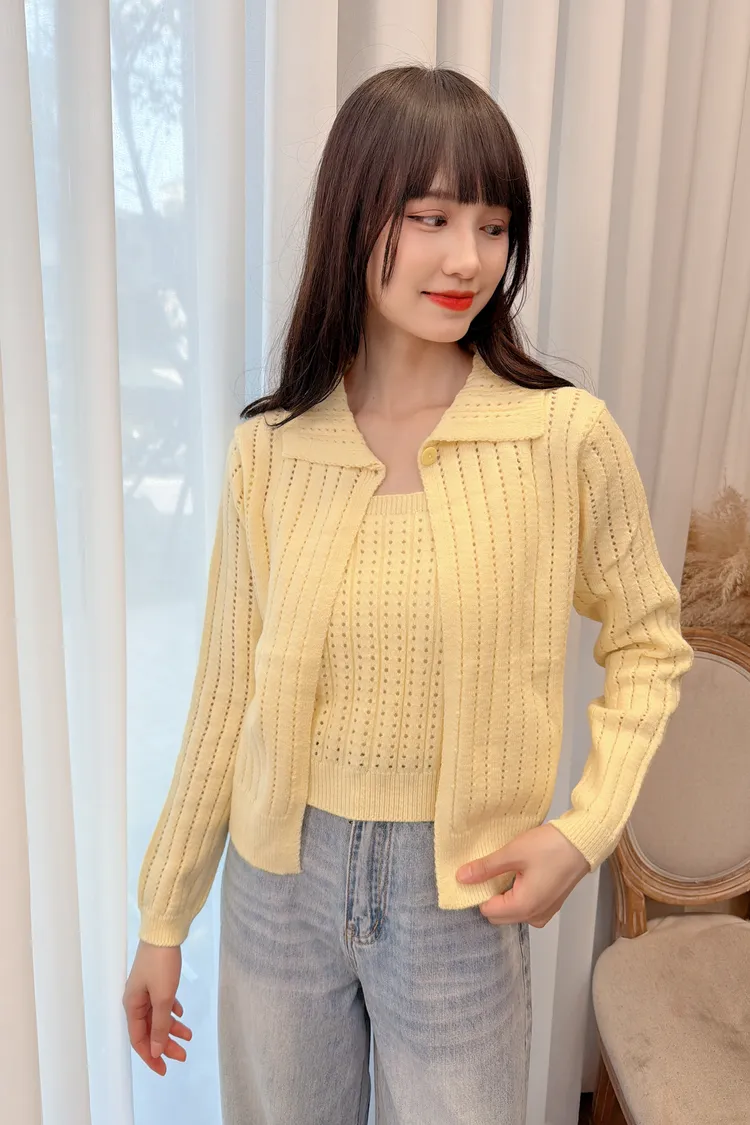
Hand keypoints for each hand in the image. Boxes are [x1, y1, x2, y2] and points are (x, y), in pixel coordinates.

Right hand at [122, 940, 191, 1075]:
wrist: (164, 933)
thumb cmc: (161, 965)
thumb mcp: (163, 998)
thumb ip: (159, 1026)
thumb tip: (154, 1050)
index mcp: (132, 1006)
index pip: (139, 1039)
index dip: (150, 1056)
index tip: (164, 1069)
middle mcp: (136, 1000)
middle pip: (149, 1030)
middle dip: (165, 1044)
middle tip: (183, 1055)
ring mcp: (146, 989)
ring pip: (158, 1016)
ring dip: (171, 1028)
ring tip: (189, 1036)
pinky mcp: (156, 979)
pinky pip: (162, 1002)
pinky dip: (171, 1011)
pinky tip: (181, 1015)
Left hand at [456, 823, 591, 927]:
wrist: (583, 842)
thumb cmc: (551, 846)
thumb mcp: (513, 853)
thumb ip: (486, 868)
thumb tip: (461, 877)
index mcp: (524, 907)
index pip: (487, 911)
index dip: (478, 892)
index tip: (478, 873)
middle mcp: (534, 916)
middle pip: (499, 915)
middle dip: (490, 896)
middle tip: (493, 869)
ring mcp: (545, 912)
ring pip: (512, 912)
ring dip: (504, 895)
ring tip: (509, 869)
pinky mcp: (551, 905)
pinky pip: (525, 906)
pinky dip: (518, 894)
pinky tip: (520, 874)